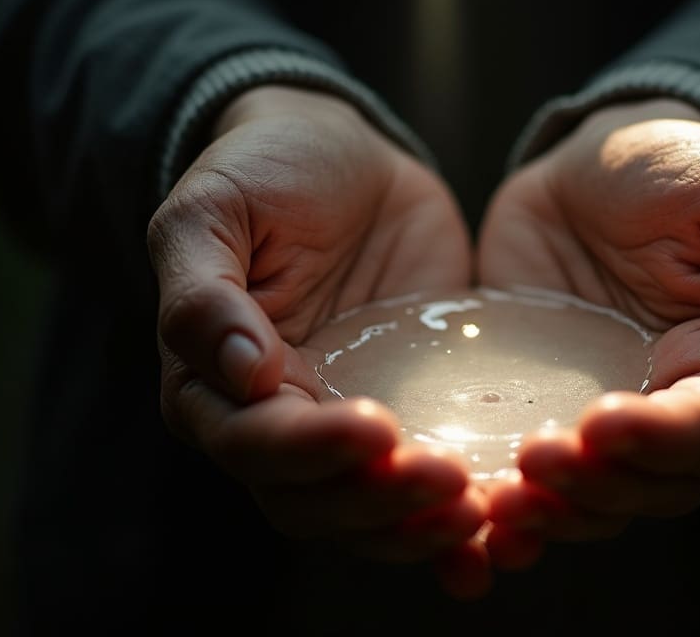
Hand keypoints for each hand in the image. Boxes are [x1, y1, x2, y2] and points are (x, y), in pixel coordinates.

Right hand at [146, 86, 488, 595]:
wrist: (346, 157)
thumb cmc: (267, 172)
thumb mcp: (214, 209)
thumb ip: (203, 291)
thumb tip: (239, 373)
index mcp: (216, 383)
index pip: (254, 444)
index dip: (310, 450)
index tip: (377, 430)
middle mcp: (281, 421)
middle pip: (316, 499)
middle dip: (378, 502)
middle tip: (448, 481)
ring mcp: (349, 422)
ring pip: (370, 512)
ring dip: (419, 527)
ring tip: (480, 515)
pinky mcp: (414, 412)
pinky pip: (426, 483)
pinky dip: (458, 523)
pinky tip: (496, 541)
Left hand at [476, 98, 699, 568]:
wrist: (591, 161)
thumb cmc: (683, 170)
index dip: (666, 440)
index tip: (603, 421)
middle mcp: (674, 408)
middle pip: (655, 485)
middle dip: (599, 484)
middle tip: (535, 459)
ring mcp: (606, 415)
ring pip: (597, 498)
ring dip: (553, 511)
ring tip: (497, 501)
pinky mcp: (543, 409)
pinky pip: (535, 477)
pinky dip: (514, 507)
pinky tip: (476, 519)